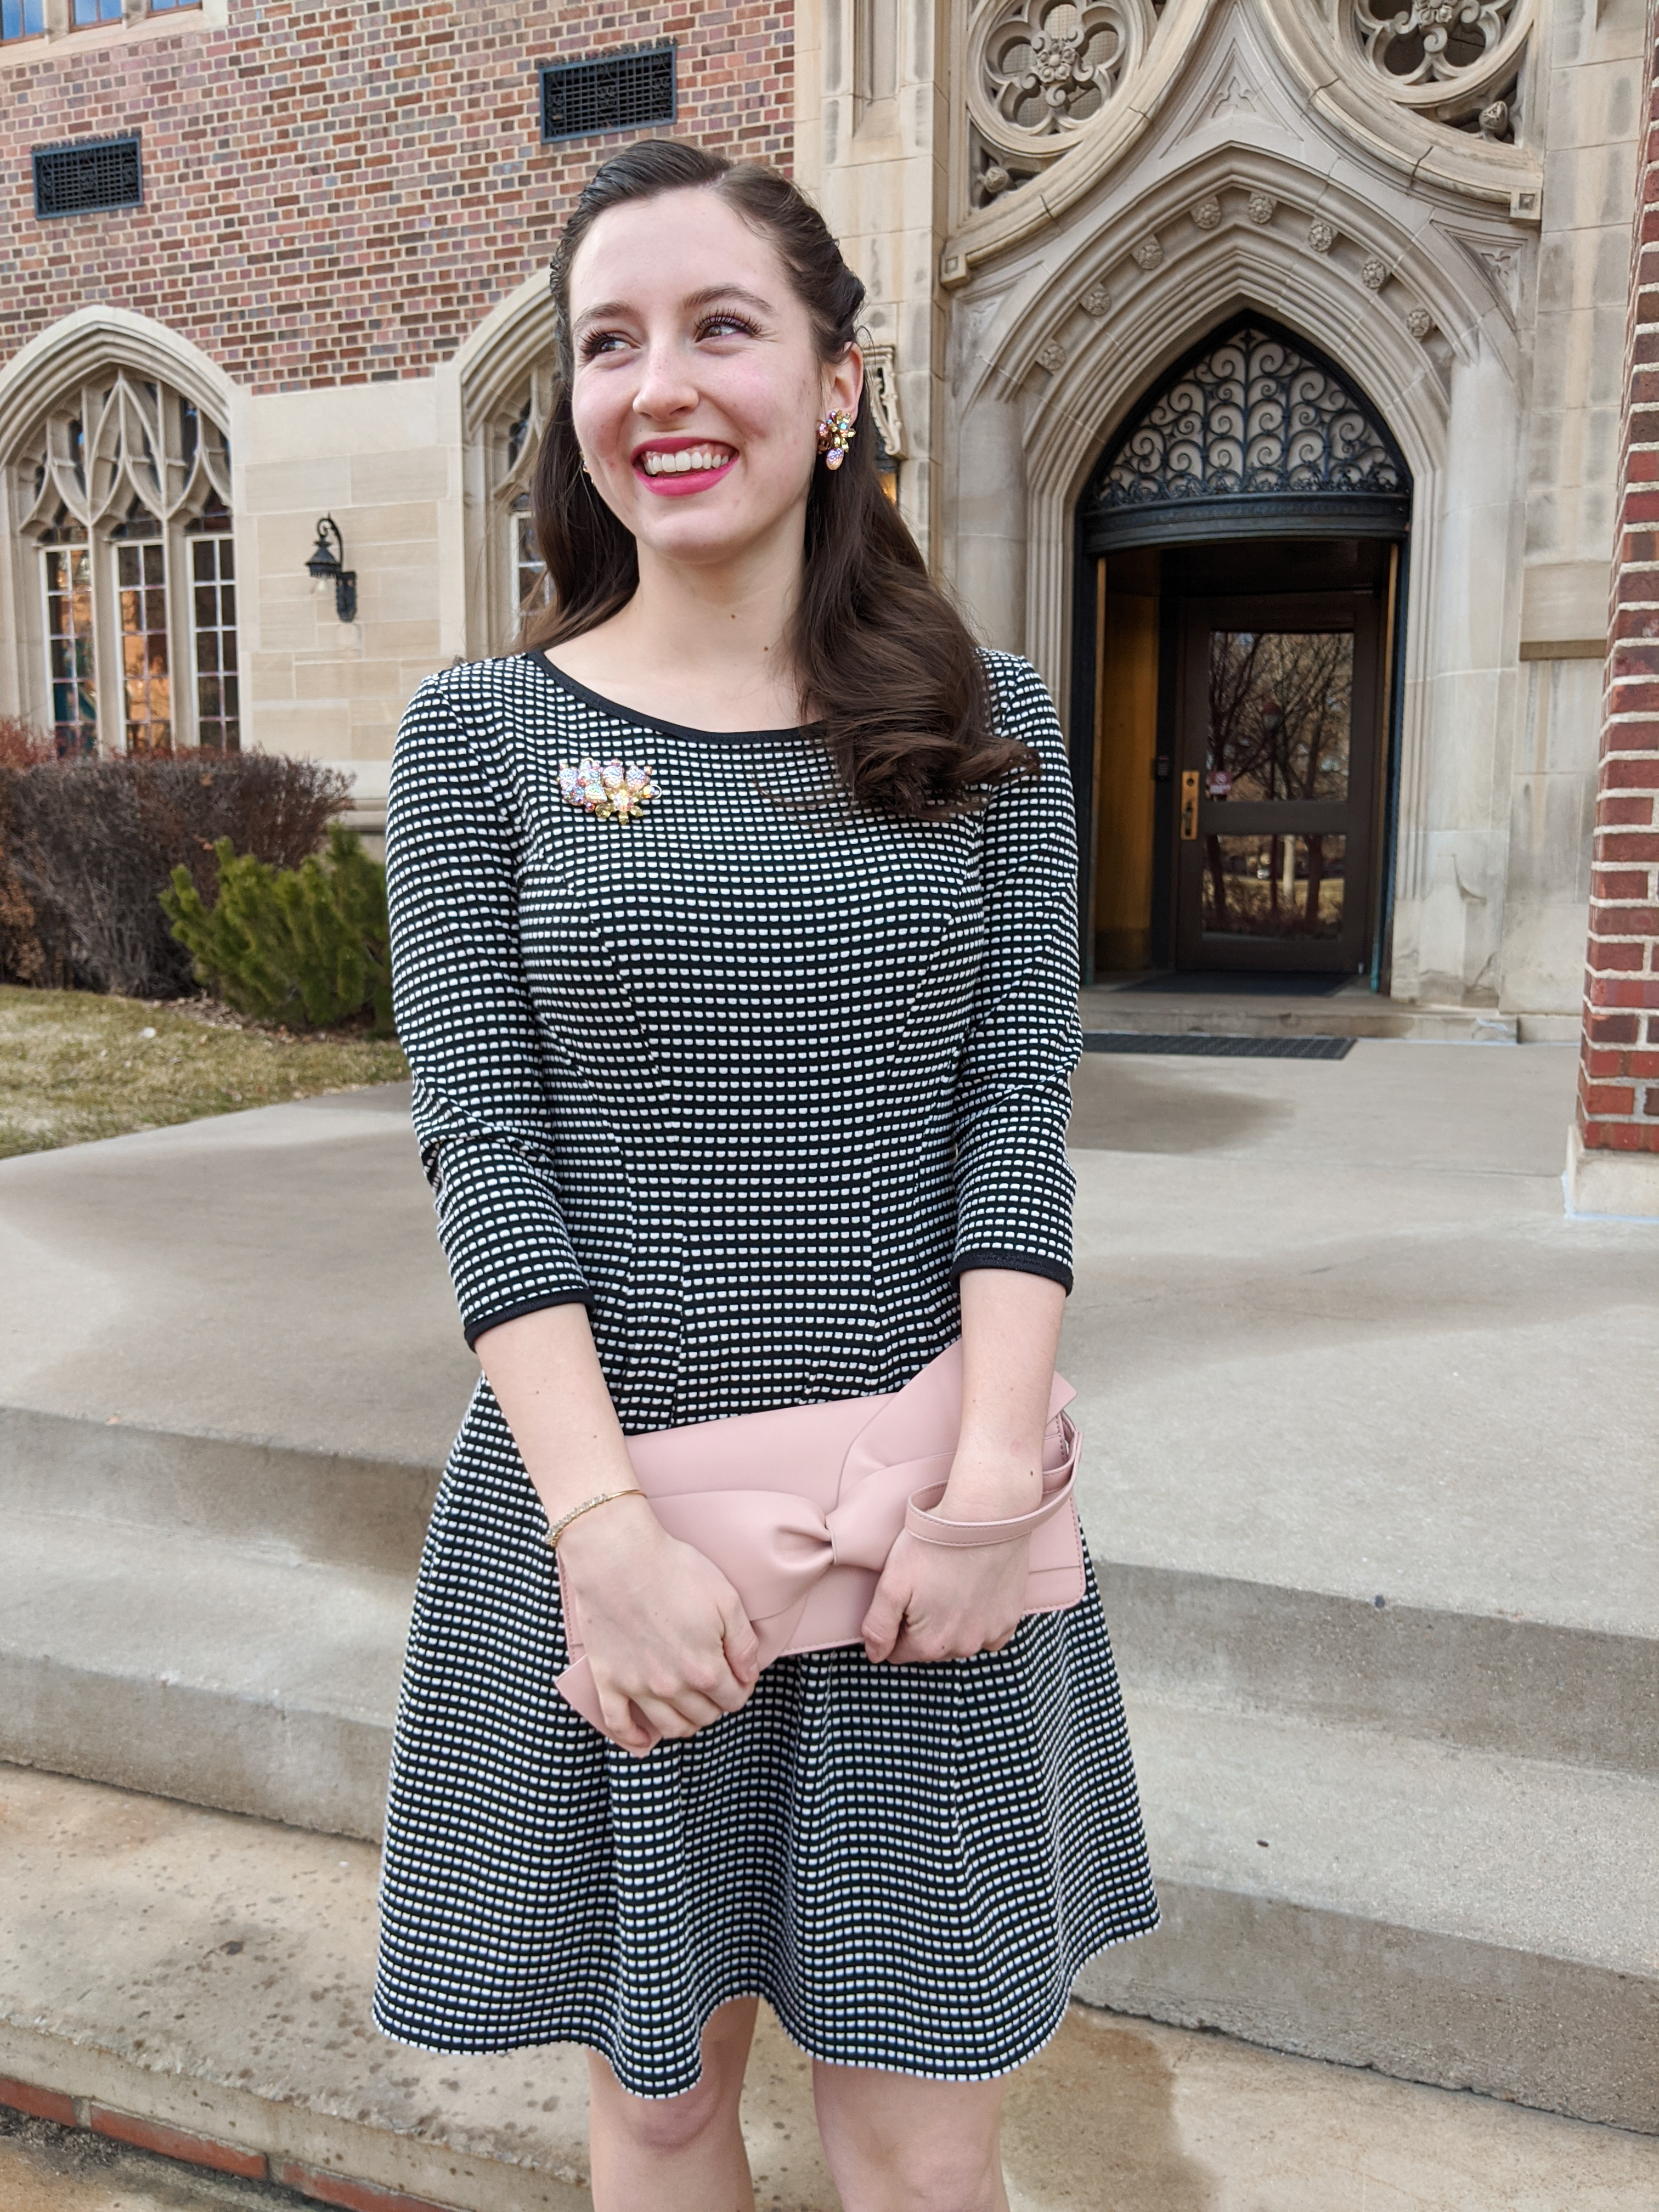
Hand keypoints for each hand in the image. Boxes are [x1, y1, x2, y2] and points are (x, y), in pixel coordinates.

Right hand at [556, 1495, 760, 1754]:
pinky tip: (645, 1740)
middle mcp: (672, 1687)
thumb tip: (749, 1674)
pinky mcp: (608, 1680)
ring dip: (686, 1723)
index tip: (737, 1676)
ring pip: (670, 1727)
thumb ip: (743, 1643)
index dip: (740, 1688)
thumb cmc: (674, 1570)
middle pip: (704, 1715)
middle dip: (716, 1704)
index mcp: (705, 1669)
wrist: (617, 1556)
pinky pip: (619, 1725)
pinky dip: (634, 1739)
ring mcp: (637, 1687)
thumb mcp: (726, 1599)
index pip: (733, 1699)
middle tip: (714, 1684)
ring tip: (690, 1707)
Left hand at [859, 1524, 1031, 1664]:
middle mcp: (962, 1648)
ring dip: (952, 1621)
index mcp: (929, 1644)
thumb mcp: (892, 1583)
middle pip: (929, 1647)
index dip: (895, 1623)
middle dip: (923, 1623)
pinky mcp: (1010, 1619)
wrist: (986, 1515)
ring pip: (959, 1640)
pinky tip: (975, 1590)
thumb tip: (875, 1655)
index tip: (904, 1594)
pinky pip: (989, 1633)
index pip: (897, 1651)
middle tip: (927, 1583)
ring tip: (950, 1582)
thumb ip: (878, 1626)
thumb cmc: (934, 1543)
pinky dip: (980, 1618)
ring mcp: (990, 1635)